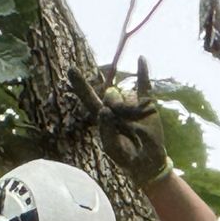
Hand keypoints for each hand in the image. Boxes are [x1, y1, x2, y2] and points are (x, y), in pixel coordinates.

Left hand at [69, 56, 171, 187]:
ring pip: (126, 95)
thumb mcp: (113, 149)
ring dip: (131, 109)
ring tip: (138, 124)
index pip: (89, 98)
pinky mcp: (146, 103)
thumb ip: (106, 130)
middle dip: (116, 105)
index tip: (71, 70)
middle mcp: (115, 107)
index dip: (80, 85)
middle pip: (109, 94)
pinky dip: (143, 72)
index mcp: (102, 117)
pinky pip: (144, 85)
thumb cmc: (127, 156)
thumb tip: (106, 108)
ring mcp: (131, 103)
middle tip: (125, 122)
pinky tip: (140, 59)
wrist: (148, 161)